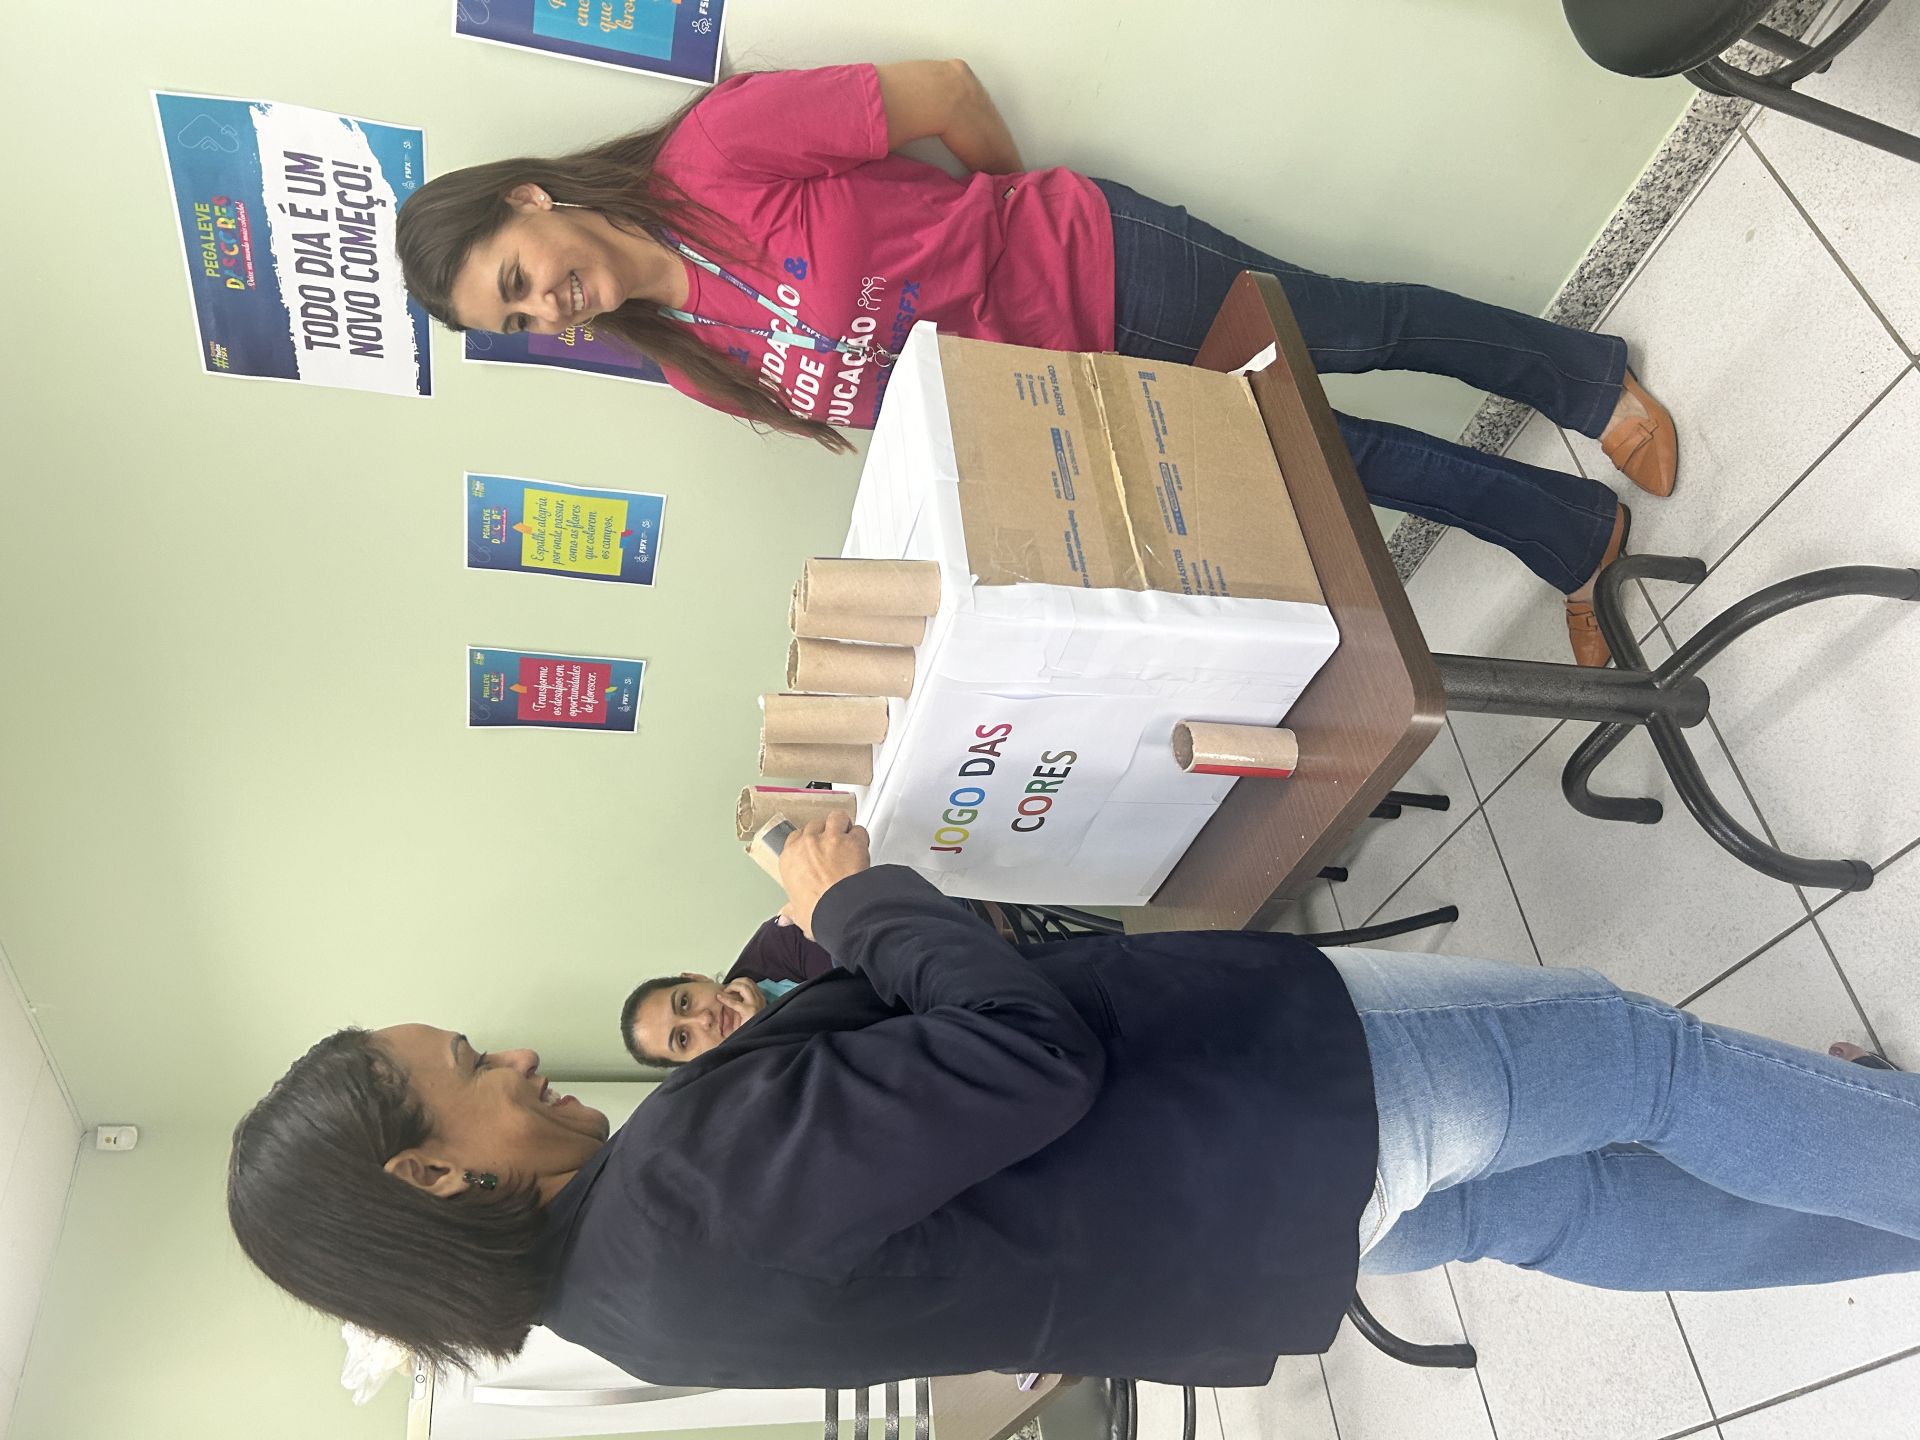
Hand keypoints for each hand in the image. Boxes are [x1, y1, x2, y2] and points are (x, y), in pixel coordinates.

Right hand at [777, 811, 870, 937]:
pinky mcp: (852, 840)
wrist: (838, 908)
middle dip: (824, 833)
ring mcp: (830, 839)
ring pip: (835, 817)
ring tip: (847, 836)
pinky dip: (861, 837)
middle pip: (815, 824)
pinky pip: (858, 830)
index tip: (813, 849)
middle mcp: (808, 843)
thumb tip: (785, 917)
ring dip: (842, 825)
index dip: (807, 842)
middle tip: (832, 846)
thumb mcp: (798, 912)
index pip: (795, 837)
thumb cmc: (817, 910)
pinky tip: (862, 846)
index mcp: (790, 858)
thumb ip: (791, 910)